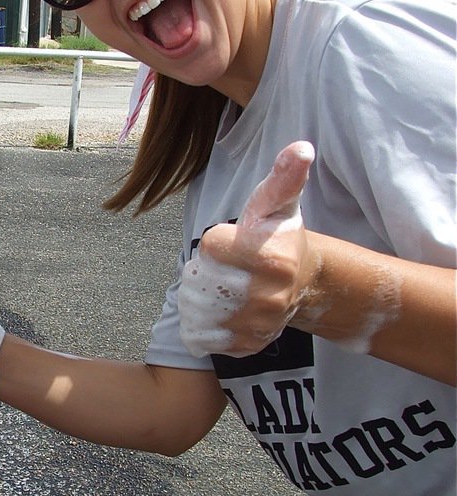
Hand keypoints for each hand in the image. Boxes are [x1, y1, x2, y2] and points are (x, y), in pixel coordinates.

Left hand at [179, 142, 316, 357]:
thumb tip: (301, 148)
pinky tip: (217, 312)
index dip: (216, 242)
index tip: (234, 242)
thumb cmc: (279, 236)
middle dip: (201, 271)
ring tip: (218, 289)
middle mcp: (268, 296)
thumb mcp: (279, 203)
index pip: (210, 245)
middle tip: (223, 268)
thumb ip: (283, 177)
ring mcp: (257, 325)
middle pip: (197, 281)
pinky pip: (198, 337)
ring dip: (196, 298)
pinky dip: (198, 325)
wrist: (301, 284)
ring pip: (193, 310)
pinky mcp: (246, 346)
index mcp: (272, 257)